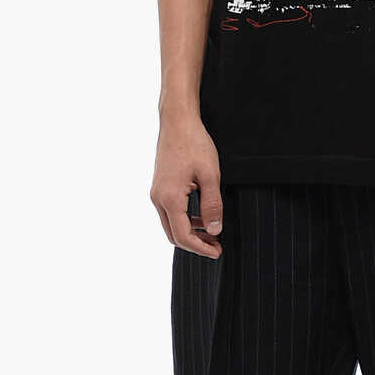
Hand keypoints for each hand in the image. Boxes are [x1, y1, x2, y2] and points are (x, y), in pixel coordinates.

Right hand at [150, 116, 222, 258]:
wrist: (177, 122)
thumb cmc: (194, 144)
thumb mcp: (210, 175)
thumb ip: (212, 205)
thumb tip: (214, 230)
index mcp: (170, 198)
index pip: (183, 236)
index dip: (201, 248)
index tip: (217, 252)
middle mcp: (158, 198)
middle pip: (174, 235)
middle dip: (195, 244)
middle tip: (216, 246)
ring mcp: (157, 193)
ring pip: (171, 224)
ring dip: (190, 233)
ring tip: (212, 234)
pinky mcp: (160, 187)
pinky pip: (170, 212)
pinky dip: (185, 220)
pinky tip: (202, 218)